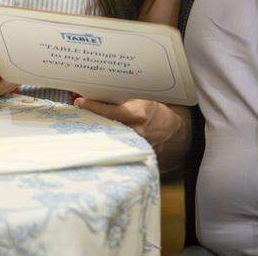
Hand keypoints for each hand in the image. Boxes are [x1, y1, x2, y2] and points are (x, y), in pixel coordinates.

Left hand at [74, 97, 190, 170]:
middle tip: (78, 118)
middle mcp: (136, 131)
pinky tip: (98, 145)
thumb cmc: (161, 116)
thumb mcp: (146, 104)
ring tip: (84, 131)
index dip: (93, 106)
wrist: (179, 137)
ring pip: (108, 141)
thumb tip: (103, 97)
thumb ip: (127, 103)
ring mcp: (136, 147)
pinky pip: (117, 152)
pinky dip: (107, 147)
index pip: (110, 110)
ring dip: (97, 135)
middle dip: (91, 122)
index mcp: (139, 114)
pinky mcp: (136, 158)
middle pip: (105, 127)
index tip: (80, 102)